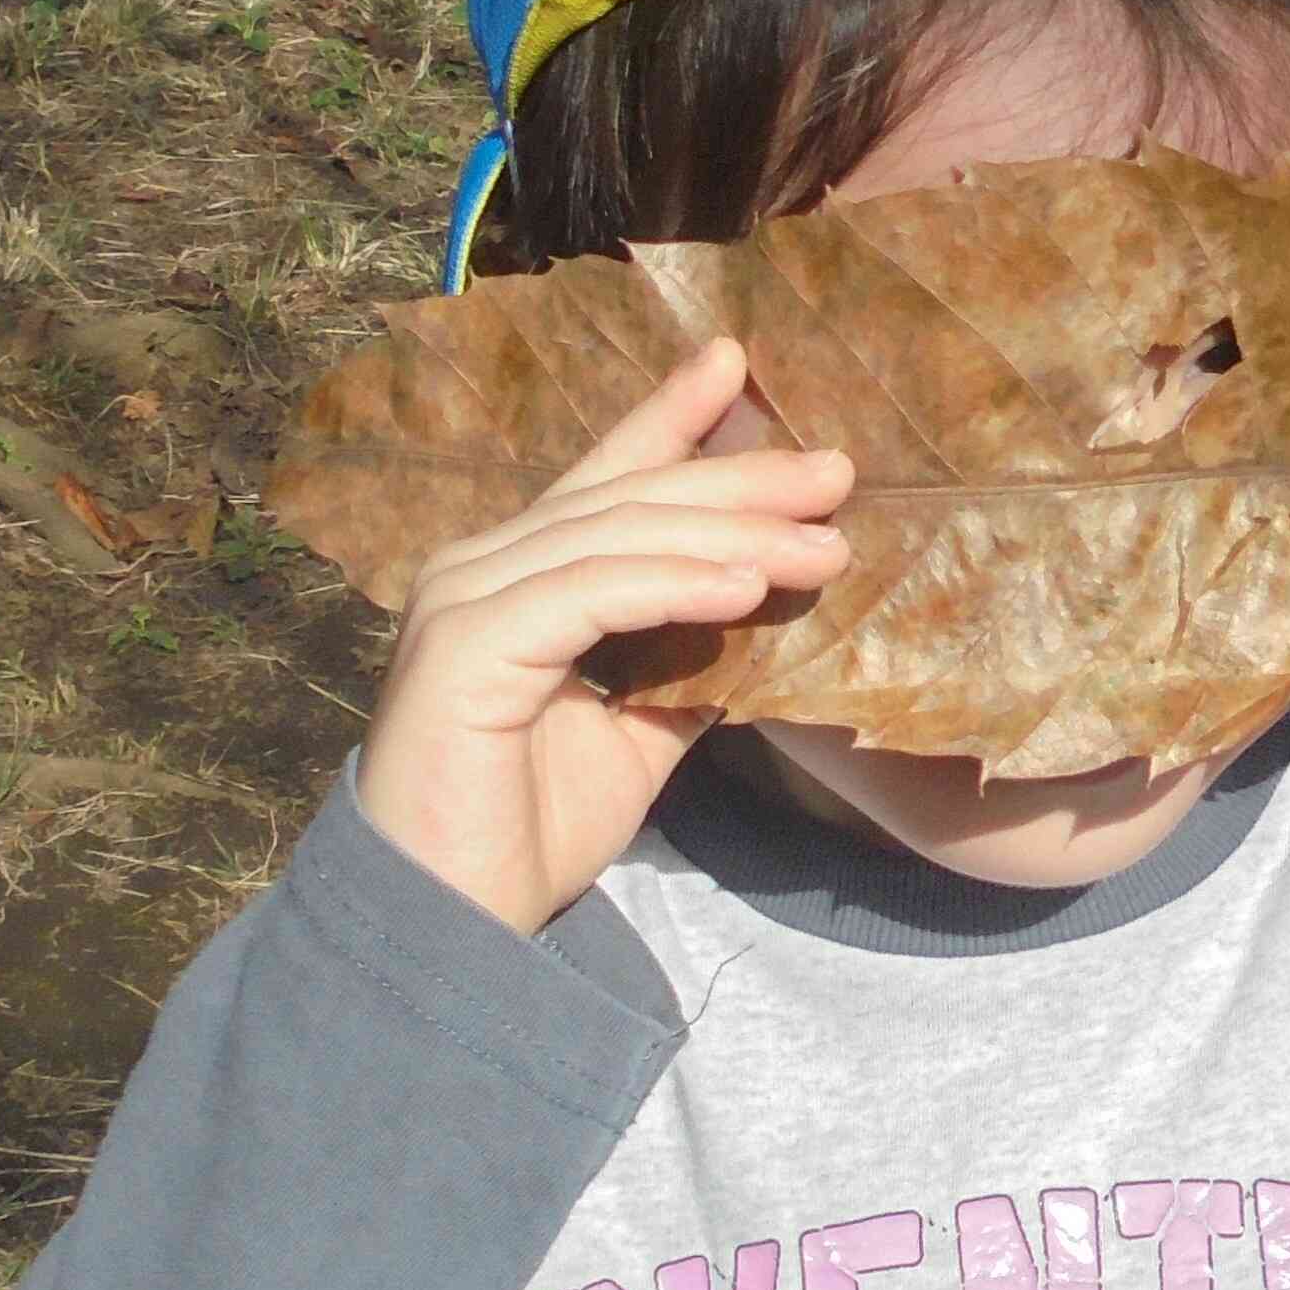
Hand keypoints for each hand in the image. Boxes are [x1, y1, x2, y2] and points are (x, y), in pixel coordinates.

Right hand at [356, 338, 851, 934]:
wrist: (452, 922)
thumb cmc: (530, 827)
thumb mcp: (638, 730)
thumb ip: (687, 662)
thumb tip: (762, 610)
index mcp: (516, 576)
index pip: (607, 479)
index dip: (670, 420)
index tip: (739, 367)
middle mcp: (480, 567)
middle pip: (628, 498)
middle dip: (736, 478)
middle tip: (836, 470)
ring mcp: (463, 600)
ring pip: (617, 538)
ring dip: (731, 536)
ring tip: (822, 545)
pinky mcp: (464, 648)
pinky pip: (589, 594)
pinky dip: (673, 584)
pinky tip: (745, 586)